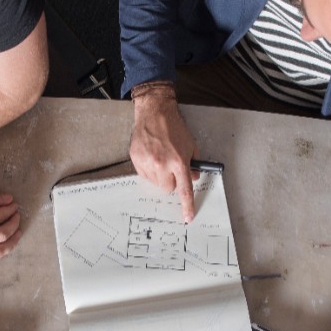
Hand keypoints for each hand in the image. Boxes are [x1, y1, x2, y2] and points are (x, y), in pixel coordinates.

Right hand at [129, 84, 197, 221]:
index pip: (184, 190)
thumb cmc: (174, 127)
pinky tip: (151, 156)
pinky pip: (144, 175)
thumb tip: (193, 178)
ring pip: (155, 183)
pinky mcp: (136, 159)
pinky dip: (149, 169)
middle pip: (168, 188)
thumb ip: (193, 164)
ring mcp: (147, 162)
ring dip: (160, 175)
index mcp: (179, 161)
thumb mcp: (190, 145)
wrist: (155, 112)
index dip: (187, 206)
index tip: (188, 217)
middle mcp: (162, 164)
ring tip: (160, 157)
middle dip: (172, 180)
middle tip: (172, 167)